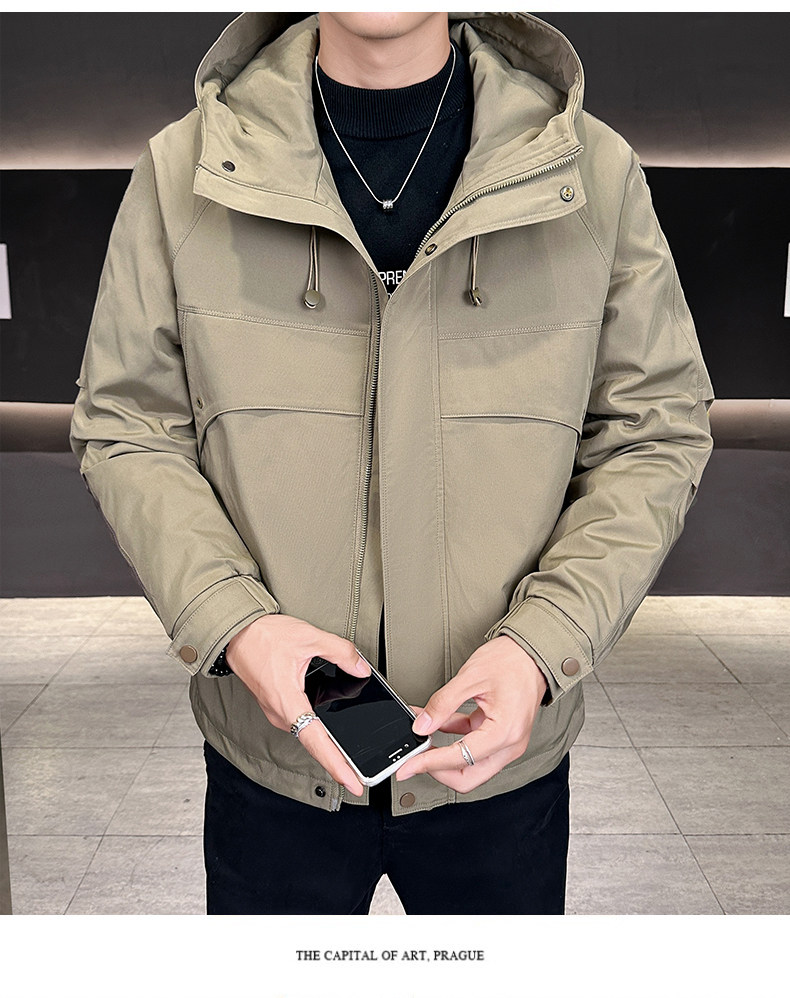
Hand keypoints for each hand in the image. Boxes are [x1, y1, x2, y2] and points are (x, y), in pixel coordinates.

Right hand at [226, 614, 369, 795]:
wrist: (234, 632)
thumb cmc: (263, 637)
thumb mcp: (309, 637)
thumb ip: (340, 652)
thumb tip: (361, 668)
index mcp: (287, 701)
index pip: (316, 742)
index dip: (337, 765)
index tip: (353, 782)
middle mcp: (280, 713)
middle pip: (314, 743)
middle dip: (338, 760)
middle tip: (362, 775)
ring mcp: (276, 712)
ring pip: (307, 733)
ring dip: (328, 744)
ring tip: (352, 757)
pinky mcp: (276, 706)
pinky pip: (300, 722)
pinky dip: (317, 730)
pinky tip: (332, 729)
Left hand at [395, 636, 547, 792]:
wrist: (533, 652)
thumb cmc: (512, 661)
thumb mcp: (470, 677)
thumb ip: (443, 703)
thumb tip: (422, 725)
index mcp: (504, 732)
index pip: (459, 759)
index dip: (428, 764)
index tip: (407, 766)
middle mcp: (509, 744)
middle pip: (468, 777)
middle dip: (437, 771)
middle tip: (414, 759)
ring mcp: (507, 742)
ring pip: (470, 766)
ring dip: (443, 755)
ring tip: (421, 737)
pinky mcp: (501, 735)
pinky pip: (473, 747)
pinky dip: (452, 739)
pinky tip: (435, 723)